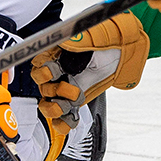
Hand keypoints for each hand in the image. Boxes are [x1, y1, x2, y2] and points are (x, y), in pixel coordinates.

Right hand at [30, 13, 148, 133]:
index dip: (44, 72)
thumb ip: (77, 43)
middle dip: (56, 92)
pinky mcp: (74, 101)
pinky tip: (72, 119)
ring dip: (56, 109)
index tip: (55, 71)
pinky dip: (64, 122)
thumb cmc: (107, 40)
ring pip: (47, 106)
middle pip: (43, 88)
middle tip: (74, 90)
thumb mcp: (92, 38)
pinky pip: (62, 118)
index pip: (38, 67)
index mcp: (56, 55)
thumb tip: (65, 47)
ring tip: (72, 104)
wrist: (122, 51)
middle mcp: (57, 73)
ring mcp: (65, 89)